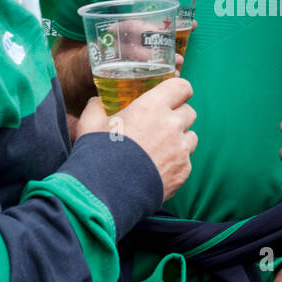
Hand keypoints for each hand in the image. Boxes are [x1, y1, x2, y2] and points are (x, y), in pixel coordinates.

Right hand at [74, 77, 197, 200]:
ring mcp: (180, 150)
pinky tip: (158, 168)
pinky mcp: (183, 172)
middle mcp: (171, 125)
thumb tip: (98, 101)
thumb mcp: (90, 124)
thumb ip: (97, 106)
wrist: (105, 193)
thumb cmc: (97, 154)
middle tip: (162, 124)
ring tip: (161, 148)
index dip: (179, 90)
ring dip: (180, 139)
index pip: (182, 87)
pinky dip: (177, 163)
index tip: (174, 95)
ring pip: (192, 137)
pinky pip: (187, 161)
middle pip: (189, 112)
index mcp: (152, 107)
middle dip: (178, 116)